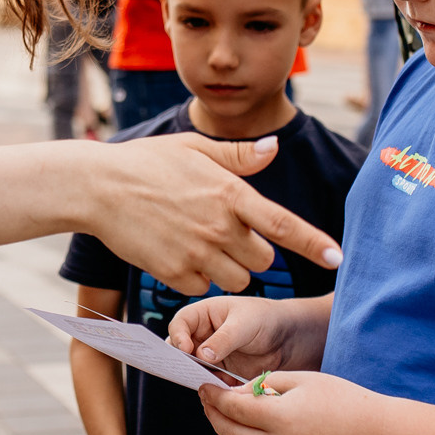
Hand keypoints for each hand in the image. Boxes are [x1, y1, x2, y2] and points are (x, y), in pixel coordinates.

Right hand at [92, 135, 340, 296]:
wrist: (97, 188)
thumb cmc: (146, 162)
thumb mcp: (194, 148)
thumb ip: (239, 156)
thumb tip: (275, 149)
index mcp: (230, 193)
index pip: (284, 225)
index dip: (314, 244)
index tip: (337, 259)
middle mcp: (219, 226)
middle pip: (263, 260)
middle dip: (251, 251)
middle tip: (223, 231)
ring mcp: (197, 252)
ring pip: (236, 279)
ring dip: (226, 268)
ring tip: (198, 242)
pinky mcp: (174, 274)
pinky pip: (201, 287)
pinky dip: (194, 277)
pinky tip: (175, 252)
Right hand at [169, 294, 324, 377]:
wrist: (288, 338)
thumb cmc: (265, 318)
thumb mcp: (244, 324)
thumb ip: (223, 339)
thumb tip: (202, 356)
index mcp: (204, 314)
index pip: (180, 323)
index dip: (178, 335)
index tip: (185, 349)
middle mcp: (203, 334)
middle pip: (179, 348)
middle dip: (180, 359)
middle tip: (184, 370)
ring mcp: (211, 355)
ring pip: (192, 367)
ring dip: (195, 375)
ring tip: (203, 382)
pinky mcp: (221, 372)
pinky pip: (209, 381)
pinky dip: (211, 386)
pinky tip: (218, 389)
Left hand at [199, 371, 380, 434]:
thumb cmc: (343, 400)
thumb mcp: (303, 379)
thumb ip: (266, 384)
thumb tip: (238, 392)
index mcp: (279, 418)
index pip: (233, 407)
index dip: (214, 396)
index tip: (204, 386)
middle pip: (229, 432)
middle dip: (213, 415)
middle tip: (206, 400)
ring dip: (225, 432)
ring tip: (221, 414)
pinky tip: (242, 432)